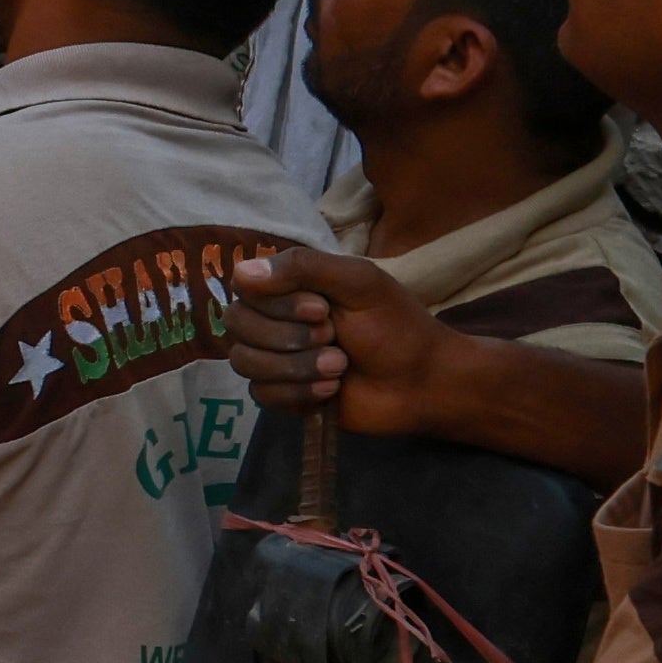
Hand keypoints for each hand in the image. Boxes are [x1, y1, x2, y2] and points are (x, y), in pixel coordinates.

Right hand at [229, 246, 445, 437]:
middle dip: (290, 338)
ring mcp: (275, 359)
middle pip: (238, 326)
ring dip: (297, 367)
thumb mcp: (358, 282)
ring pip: (246, 362)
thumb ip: (303, 267)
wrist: (423, 382)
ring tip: (338, 369)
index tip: (322, 310)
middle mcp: (274, 320)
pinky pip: (261, 394)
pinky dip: (300, 393)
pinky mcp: (283, 395)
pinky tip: (331, 391)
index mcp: (289, 288)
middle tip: (335, 340)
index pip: (244, 289)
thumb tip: (240, 272)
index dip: (278, 305)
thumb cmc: (396, 326)